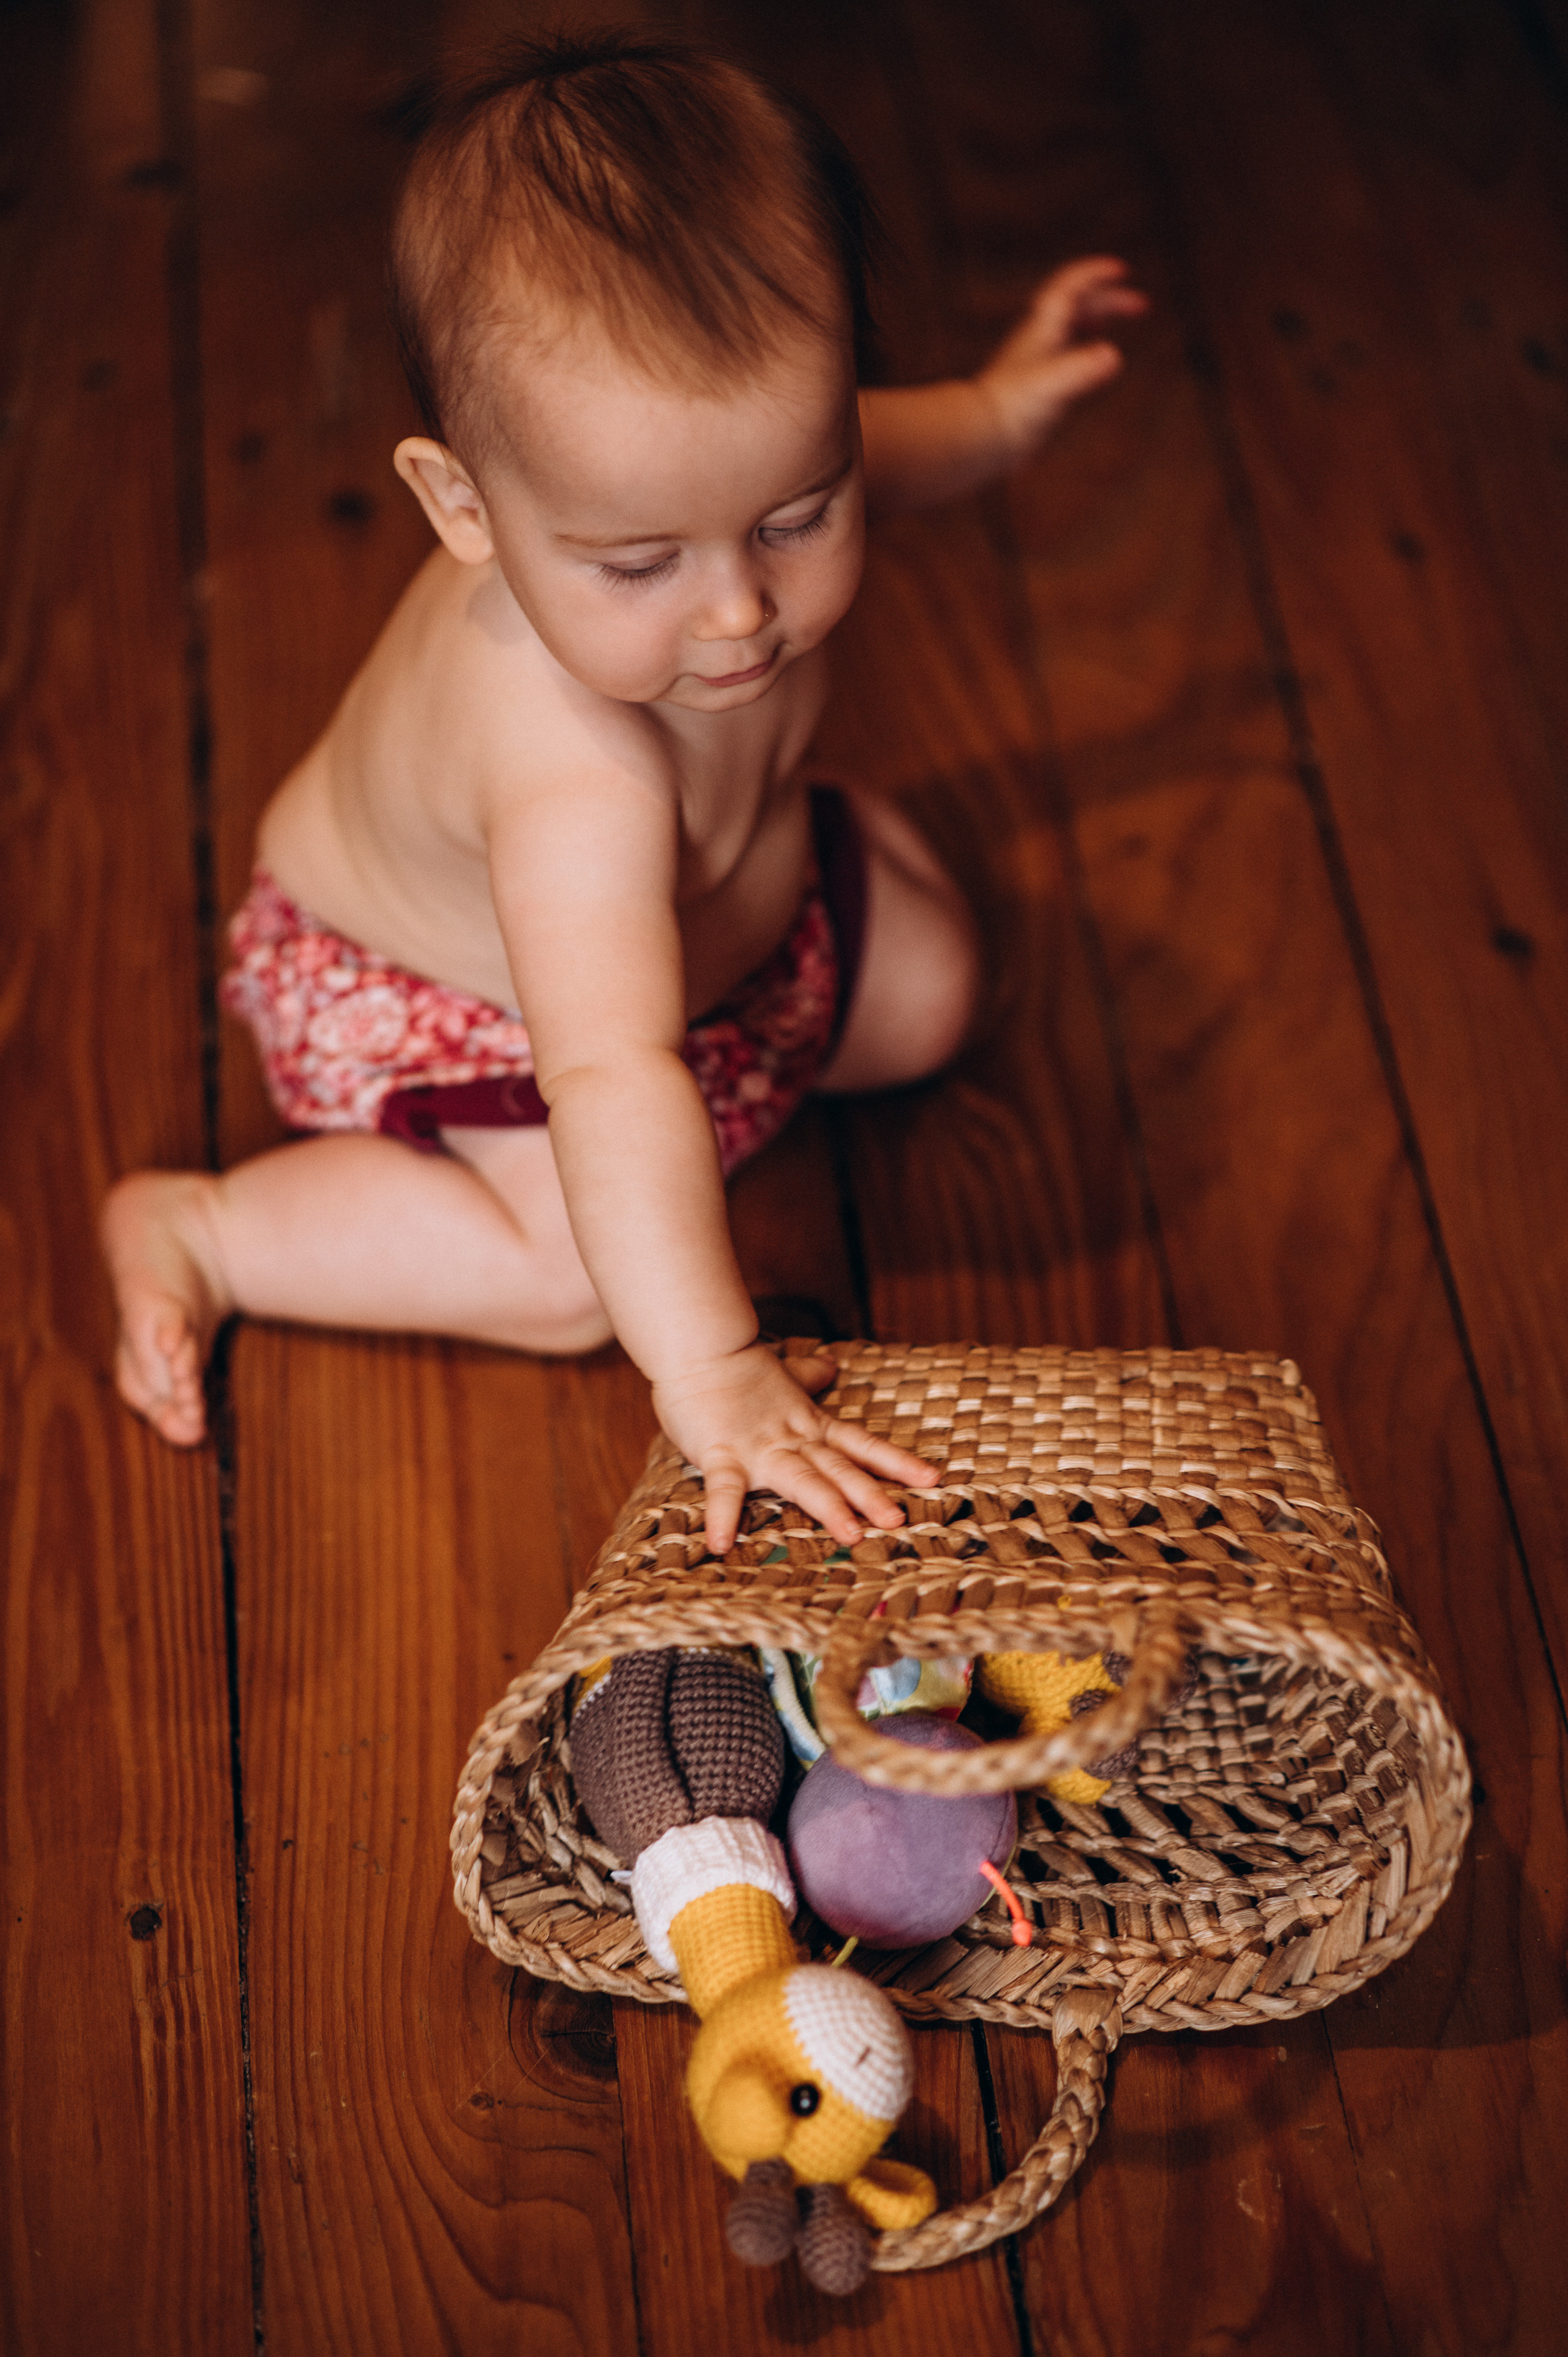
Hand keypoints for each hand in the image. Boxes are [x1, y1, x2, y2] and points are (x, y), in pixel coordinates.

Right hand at [652, 1341, 939, 1554]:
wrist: (700, 1346)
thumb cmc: (737, 1365)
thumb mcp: (782, 1373)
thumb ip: (808, 1375)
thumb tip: (831, 1365)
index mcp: (809, 1424)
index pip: (861, 1444)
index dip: (896, 1462)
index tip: (932, 1479)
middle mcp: (793, 1439)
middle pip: (839, 1468)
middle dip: (870, 1494)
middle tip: (900, 1519)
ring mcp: (759, 1448)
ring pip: (801, 1479)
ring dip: (828, 1506)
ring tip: (852, 1535)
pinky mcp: (721, 1453)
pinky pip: (724, 1488)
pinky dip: (723, 1515)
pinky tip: (721, 1544)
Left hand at [976, 256, 1147, 462]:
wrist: (981, 437)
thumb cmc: (1011, 410)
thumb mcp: (1052, 385)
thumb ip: (1082, 369)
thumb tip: (1113, 356)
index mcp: (1043, 329)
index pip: (1070, 287)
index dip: (1095, 274)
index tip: (1122, 269)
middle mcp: (1040, 340)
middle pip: (1078, 307)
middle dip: (1110, 300)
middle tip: (1143, 305)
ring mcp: (1039, 362)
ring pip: (1071, 329)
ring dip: (1096, 319)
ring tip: (1113, 322)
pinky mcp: (1039, 385)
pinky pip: (1067, 356)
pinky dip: (1085, 350)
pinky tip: (1093, 363)